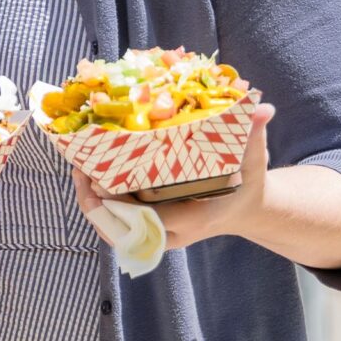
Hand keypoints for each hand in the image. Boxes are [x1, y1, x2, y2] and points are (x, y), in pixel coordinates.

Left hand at [71, 104, 273, 254]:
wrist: (247, 209)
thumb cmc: (248, 183)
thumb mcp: (253, 160)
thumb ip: (254, 134)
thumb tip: (263, 106)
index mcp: (195, 219)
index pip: (152, 219)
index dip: (123, 206)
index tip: (100, 182)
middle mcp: (174, 233)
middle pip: (125, 228)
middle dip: (98, 202)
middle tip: (80, 169)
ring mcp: (161, 234)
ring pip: (116, 228)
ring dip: (94, 202)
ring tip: (77, 168)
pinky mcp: (152, 228)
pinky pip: (119, 223)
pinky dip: (101, 203)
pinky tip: (89, 175)